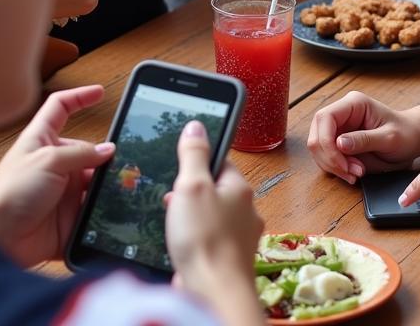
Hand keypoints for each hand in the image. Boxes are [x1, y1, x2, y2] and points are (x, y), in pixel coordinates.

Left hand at [0, 86, 113, 266]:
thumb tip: (109, 149)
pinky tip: (117, 212)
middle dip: (108, 157)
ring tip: (130, 188)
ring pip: (95, 183)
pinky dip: (104, 213)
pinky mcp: (67, 218)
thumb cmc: (10, 191)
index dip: (79, 97)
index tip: (100, 92)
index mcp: (44, 140)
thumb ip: (81, 153)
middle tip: (130, 162)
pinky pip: (92, 213)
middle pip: (89, 151)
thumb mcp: (48, 160)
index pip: (61, 108)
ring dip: (108, 187)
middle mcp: (55, 164)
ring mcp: (62, 192)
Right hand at [165, 122, 263, 309]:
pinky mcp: (228, 261)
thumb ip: (193, 154)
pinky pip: (209, 243)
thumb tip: (196, 125)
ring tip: (174, 226)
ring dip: (191, 220)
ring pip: (212, 218)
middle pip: (215, 191)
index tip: (181, 170)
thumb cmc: (204, 237)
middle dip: (191, 195)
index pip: (221, 162)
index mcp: (240, 188)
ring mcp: (239, 238)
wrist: (214, 294)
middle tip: (173, 201)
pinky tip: (181, 248)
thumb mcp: (192, 185)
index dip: (198, 163)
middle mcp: (246, 211)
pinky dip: (195, 243)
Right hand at [306, 90, 419, 184]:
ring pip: (318, 147)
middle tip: (351, 173)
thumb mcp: (389, 139)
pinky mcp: (339, 140)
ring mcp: (339, 126)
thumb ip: (364, 140)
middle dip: (330, 158)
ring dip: (333, 165)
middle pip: (317, 134)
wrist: (412, 140)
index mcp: (353, 104)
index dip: (326, 143)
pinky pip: (326, 156)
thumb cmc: (405, 135)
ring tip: (356, 173)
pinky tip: (353, 172)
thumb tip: (339, 143)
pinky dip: (335, 168)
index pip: (324, 118)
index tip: (342, 164)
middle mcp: (342, 112)